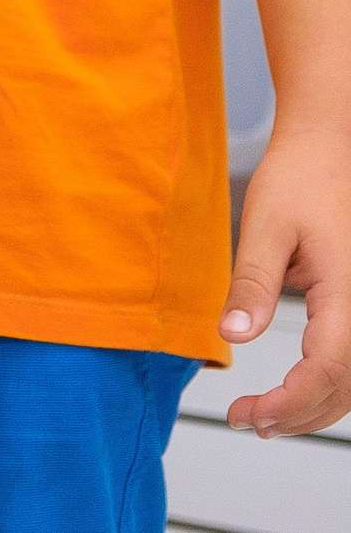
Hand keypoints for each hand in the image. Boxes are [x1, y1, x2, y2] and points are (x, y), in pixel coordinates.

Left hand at [222, 127, 350, 436]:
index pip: (328, 368)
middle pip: (345, 387)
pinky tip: (288, 394)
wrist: (328, 150)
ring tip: (259, 416)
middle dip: (297, 414)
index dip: (291, 402)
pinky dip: (324, 387)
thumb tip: (233, 335)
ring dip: (311, 407)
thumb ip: (252, 283)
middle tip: (244, 420)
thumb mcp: (264, 226)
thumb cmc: (297, 181)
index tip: (249, 414)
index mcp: (348, 290)